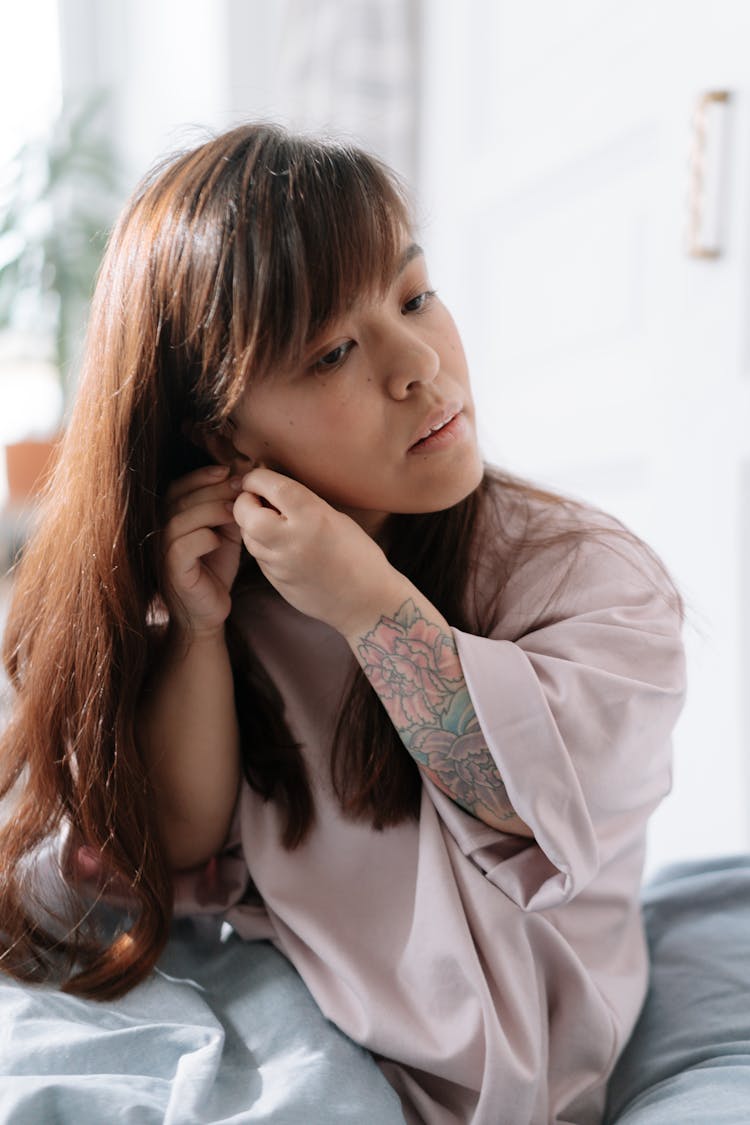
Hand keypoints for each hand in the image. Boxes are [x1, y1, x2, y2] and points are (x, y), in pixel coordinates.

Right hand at [162, 465, 242, 636]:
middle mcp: (160, 533)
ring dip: (211, 510)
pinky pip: (183, 547)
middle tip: (239, 488)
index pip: (177, 488)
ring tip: (235, 512)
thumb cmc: (214, 570)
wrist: (209, 612)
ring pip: (180, 520)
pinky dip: (204, 538)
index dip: (200, 476)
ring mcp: (162, 553)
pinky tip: (219, 541)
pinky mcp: (172, 572)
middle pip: (180, 499)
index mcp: (169, 520)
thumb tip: (241, 479)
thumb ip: (226, 509)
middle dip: (212, 489)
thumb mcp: (223, 533)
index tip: (228, 471)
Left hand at [232, 468, 404, 637]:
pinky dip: (261, 545)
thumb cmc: (359, 555)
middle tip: (256, 499)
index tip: (257, 478)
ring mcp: (280, 563)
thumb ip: (303, 504)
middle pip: (245, 512)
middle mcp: (291, 539)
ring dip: (251, 524)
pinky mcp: (276, 581)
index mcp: (312, 516)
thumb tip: (272, 492)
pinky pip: (258, 556)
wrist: (366, 601)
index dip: (256, 478)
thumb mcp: (336, 518)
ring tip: (270, 522)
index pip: (270, 485)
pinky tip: (279, 545)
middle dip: (245, 502)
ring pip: (247, 535)